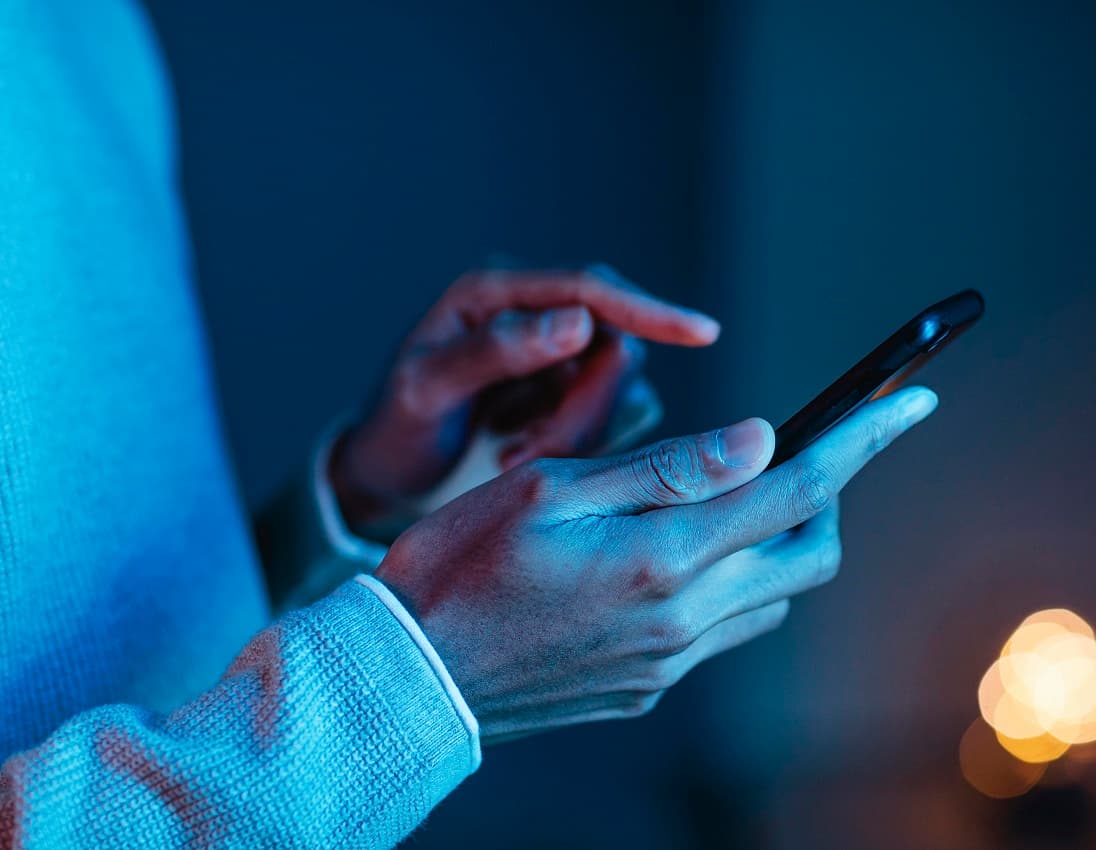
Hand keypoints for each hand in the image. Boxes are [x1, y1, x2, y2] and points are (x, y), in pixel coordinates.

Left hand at [331, 266, 718, 526]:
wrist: (385, 473)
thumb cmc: (396, 426)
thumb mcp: (426, 389)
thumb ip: (497, 351)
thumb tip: (577, 322)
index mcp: (495, 293)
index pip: (591, 289)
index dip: (650, 309)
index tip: (704, 331)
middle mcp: (534, 313)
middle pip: (614, 344)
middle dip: (584, 407)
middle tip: (526, 452)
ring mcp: (555, 354)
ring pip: (615, 388)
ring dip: (575, 431)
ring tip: (513, 454)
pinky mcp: (566, 392)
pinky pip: (606, 417)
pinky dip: (573, 444)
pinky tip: (521, 454)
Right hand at [375, 386, 938, 741]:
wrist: (407, 677)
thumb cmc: (459, 565)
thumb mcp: (550, 489)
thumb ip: (665, 468)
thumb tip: (762, 437)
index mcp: (661, 556)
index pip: (796, 487)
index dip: (864, 438)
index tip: (912, 401)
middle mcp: (682, 618)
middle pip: (809, 554)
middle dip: (826, 496)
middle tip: (796, 456)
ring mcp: (668, 662)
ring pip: (772, 597)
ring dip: (776, 544)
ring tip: (727, 504)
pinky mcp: (647, 687)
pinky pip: (722, 633)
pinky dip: (728, 585)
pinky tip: (673, 562)